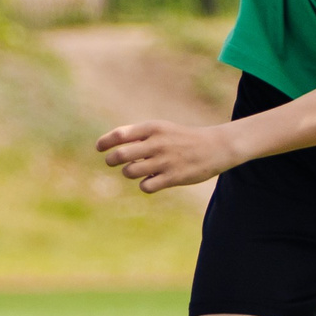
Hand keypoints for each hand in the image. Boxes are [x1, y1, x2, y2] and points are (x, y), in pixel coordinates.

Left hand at [96, 120, 243, 191]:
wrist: (216, 147)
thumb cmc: (182, 138)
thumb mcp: (161, 129)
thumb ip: (138, 136)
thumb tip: (112, 145)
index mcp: (153, 128)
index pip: (120, 134)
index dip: (105, 142)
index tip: (99, 148)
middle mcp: (157, 143)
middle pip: (120, 155)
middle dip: (111, 160)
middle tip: (113, 162)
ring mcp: (165, 161)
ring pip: (130, 172)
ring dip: (129, 172)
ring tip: (137, 170)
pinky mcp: (173, 177)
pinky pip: (146, 186)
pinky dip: (145, 185)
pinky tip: (152, 180)